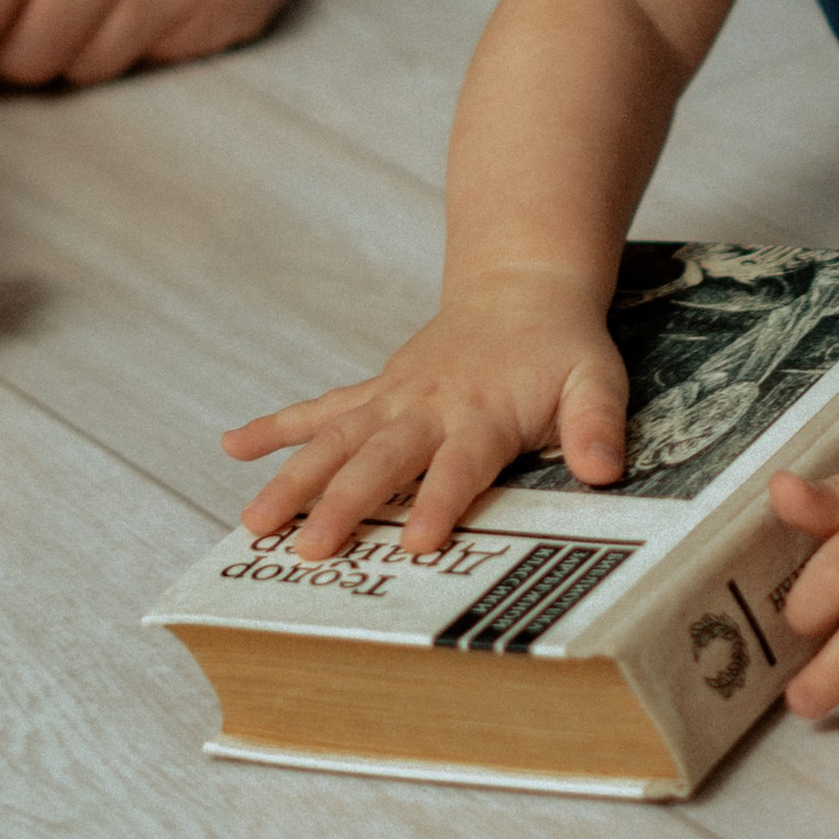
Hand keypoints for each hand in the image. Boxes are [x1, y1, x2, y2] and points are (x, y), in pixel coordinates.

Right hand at [224, 271, 631, 558]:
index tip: (416, 544)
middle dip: (343, 505)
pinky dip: (276, 427)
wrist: (522, 289)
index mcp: (482, 414)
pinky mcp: (376, 393)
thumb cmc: (562, 348)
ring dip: (293, 479)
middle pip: (381, 460)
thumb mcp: (596, 380)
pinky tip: (232, 447)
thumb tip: (606, 471)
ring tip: (253, 522)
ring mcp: (393, 399)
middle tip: (309, 550)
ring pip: (335, 441)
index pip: (459, 465)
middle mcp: (428, 408)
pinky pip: (320, 410)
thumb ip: (597, 425)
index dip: (440, 502)